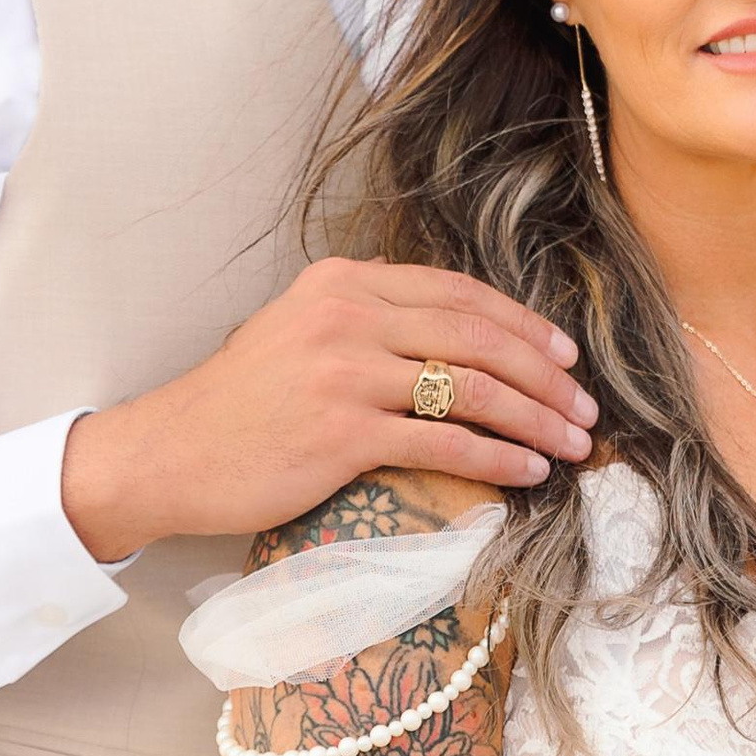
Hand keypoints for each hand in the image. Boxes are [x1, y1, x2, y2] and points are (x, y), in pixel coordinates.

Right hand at [60, 257, 596, 561]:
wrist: (170, 453)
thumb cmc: (240, 404)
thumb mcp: (300, 333)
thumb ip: (368, 322)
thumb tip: (453, 342)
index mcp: (344, 282)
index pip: (459, 293)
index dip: (524, 324)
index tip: (565, 356)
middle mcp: (349, 314)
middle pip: (478, 336)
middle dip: (545, 373)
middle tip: (585, 405)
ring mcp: (345, 371)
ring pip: (472, 388)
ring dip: (536, 418)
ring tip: (573, 443)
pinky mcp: (342, 432)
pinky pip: (445, 440)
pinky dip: (499, 457)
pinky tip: (528, 472)